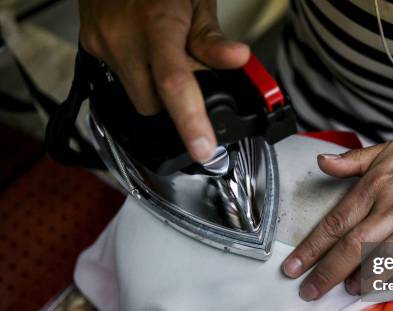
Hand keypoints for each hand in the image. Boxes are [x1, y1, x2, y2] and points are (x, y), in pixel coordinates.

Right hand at [79, 0, 249, 160]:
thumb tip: (238, 61)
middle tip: (191, 79)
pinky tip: (145, 54)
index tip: (203, 149)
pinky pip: (118, 80)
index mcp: (157, 24)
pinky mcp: (89, 46)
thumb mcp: (196, 0)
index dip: (190, 121)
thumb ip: (212, 38)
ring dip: (155, 92)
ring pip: (134, 98)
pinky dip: (138, 76)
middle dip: (173, 105)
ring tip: (166, 60)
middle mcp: (123, 37)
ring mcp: (101, 43)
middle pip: (151, 105)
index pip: (174, 83)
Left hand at [281, 126, 392, 300]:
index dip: (312, 248)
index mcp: (378, 186)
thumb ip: (354, 160)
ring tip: (348, 289)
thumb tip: (321, 163)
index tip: (293, 268)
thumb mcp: (392, 150)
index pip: (336, 222)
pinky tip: (384, 288)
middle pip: (353, 247)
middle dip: (327, 273)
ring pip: (383, 263)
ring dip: (361, 281)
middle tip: (308, 291)